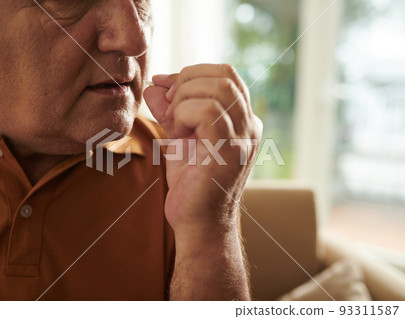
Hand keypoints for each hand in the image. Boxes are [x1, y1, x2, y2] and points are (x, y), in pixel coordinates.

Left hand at [143, 64, 262, 242]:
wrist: (197, 223)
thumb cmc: (190, 183)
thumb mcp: (178, 138)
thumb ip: (169, 110)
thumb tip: (154, 85)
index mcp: (242, 120)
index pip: (226, 74)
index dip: (191, 72)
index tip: (163, 86)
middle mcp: (250, 126)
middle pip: (224, 75)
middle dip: (186, 81)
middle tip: (168, 107)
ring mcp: (244, 138)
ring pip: (217, 89)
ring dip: (183, 100)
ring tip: (175, 126)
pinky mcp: (230, 151)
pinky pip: (208, 112)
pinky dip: (183, 115)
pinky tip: (177, 134)